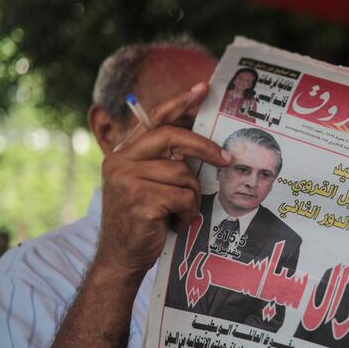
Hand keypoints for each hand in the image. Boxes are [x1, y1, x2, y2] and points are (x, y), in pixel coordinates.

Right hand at [95, 83, 230, 277]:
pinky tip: (176, 224)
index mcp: (124, 154)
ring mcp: (127, 180)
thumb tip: (204, 143)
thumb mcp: (150, 185)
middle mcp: (120, 161)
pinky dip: (188, 213)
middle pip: (172, 138)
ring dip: (192, 197)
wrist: (122, 259)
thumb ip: (165, 162)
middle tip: (228, 159)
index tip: (203, 89)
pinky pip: (183, 197)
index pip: (154, 120)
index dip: (180, 102)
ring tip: (181, 213)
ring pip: (183, 174)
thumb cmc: (144, 221)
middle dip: (205, 147)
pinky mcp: (139, 200)